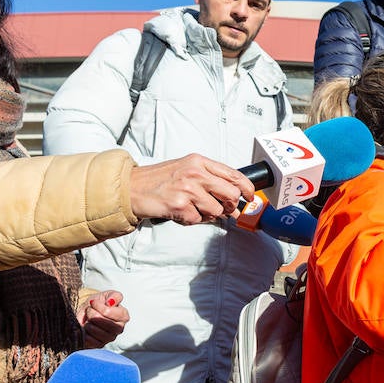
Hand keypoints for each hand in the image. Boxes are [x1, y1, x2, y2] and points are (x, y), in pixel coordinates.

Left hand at [79, 291, 128, 347]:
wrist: (86, 312)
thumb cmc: (97, 304)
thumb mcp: (106, 295)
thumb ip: (114, 296)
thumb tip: (112, 302)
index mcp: (123, 316)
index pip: (111, 313)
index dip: (100, 307)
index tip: (94, 302)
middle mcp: (119, 328)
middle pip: (106, 323)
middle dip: (93, 315)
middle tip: (90, 310)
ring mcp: (109, 338)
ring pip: (97, 332)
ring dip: (89, 323)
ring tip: (88, 319)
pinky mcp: (100, 345)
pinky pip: (90, 340)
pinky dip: (85, 332)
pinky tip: (86, 328)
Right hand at [129, 155, 255, 224]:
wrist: (132, 188)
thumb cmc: (160, 180)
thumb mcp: (187, 169)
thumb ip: (211, 179)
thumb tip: (236, 198)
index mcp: (199, 162)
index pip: (234, 174)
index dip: (247, 188)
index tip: (250, 197)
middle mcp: (195, 173)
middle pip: (231, 194)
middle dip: (230, 206)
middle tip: (222, 209)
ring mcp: (188, 189)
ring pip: (217, 211)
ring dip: (207, 215)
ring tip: (191, 207)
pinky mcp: (180, 206)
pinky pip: (199, 220)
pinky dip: (191, 220)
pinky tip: (180, 211)